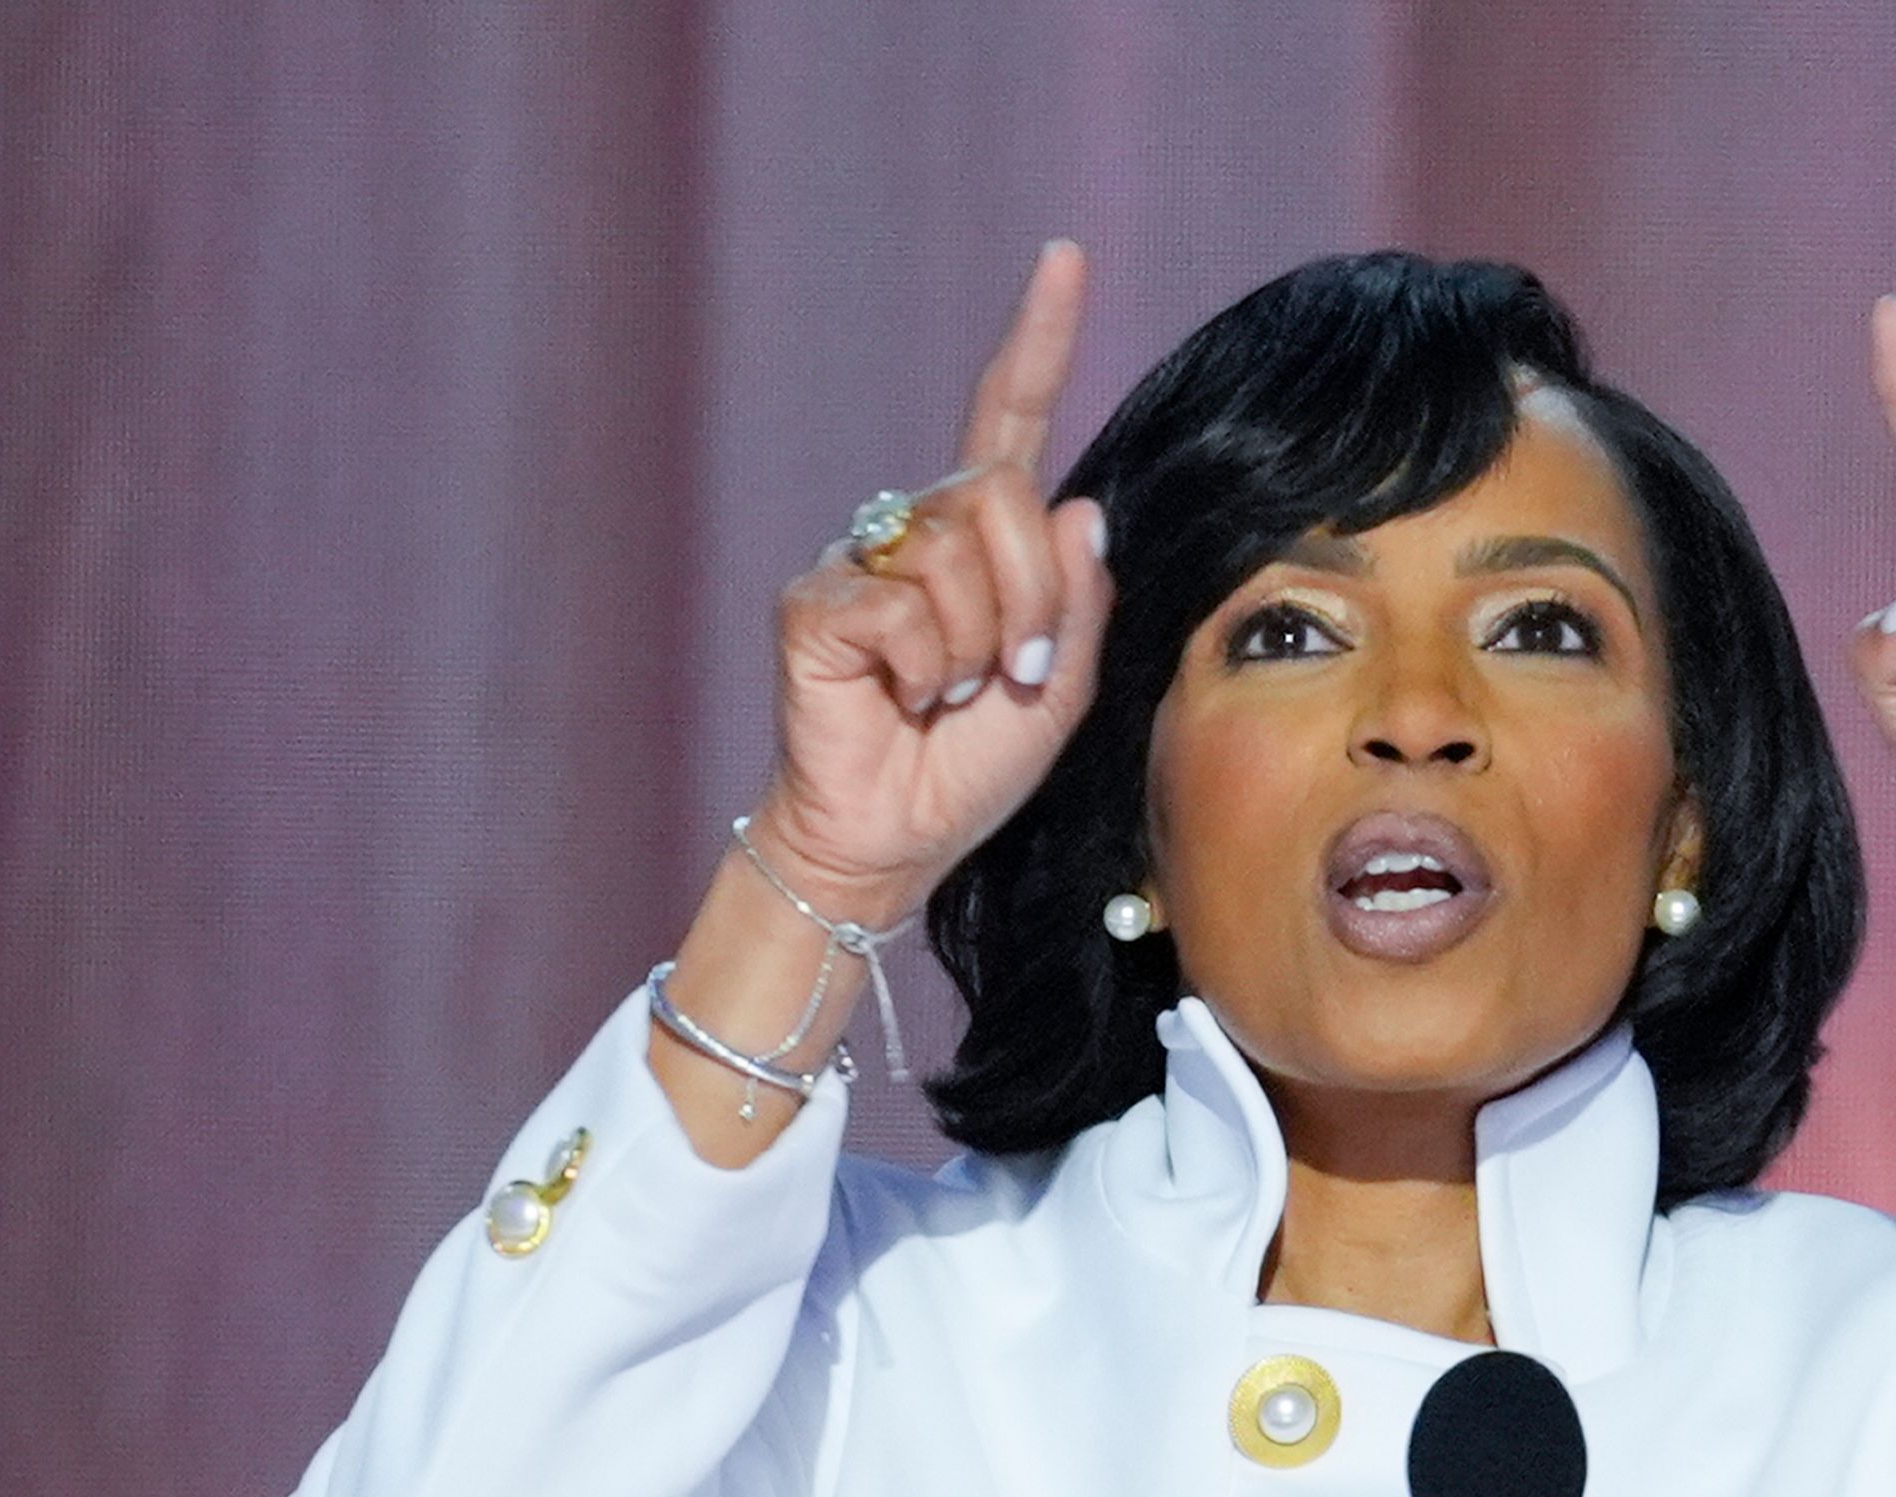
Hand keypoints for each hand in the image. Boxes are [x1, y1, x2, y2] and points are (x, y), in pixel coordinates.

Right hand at [750, 238, 1117, 923]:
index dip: (1039, 339)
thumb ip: (1080, 599)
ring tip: (954, 695)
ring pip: (956, 554)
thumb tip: (1080, 505)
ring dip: (982, 645)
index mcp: (984, 540)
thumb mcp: (1063, 689)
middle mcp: (918, 530)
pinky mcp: (816, 602)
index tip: (1065, 256)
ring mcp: (861, 561)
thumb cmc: (972, 767)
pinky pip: (900, 608)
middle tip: (1015, 672)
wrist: (895, 840)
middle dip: (1032, 596)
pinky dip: (926, 669)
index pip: (1010, 419)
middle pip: (1002, 496)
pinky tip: (905, 699)